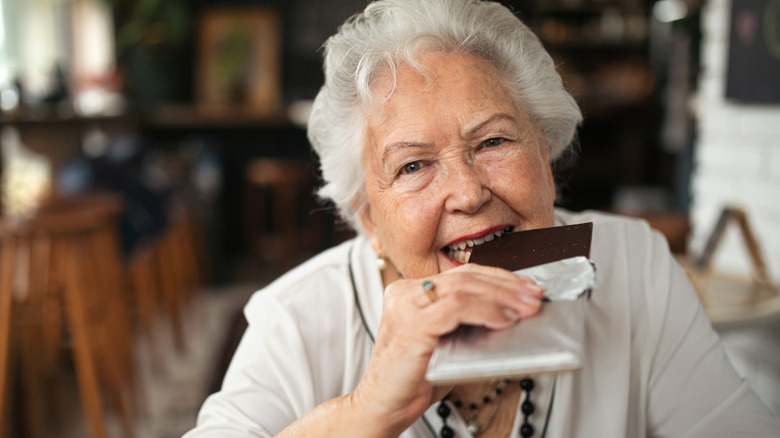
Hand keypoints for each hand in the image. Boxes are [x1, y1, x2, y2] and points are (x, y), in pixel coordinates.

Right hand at [351, 264, 543, 435]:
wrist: (382, 408)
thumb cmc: (414, 381)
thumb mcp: (447, 344)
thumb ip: (468, 324)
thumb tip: (513, 313)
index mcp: (410, 292)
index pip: (461, 274)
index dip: (499, 278)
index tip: (527, 289)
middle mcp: (405, 293)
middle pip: (465, 276)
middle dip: (507, 285)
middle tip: (535, 297)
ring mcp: (405, 306)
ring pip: (463, 287)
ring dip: (502, 297)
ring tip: (526, 309)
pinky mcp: (411, 326)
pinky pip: (455, 307)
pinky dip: (485, 311)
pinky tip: (504, 321)